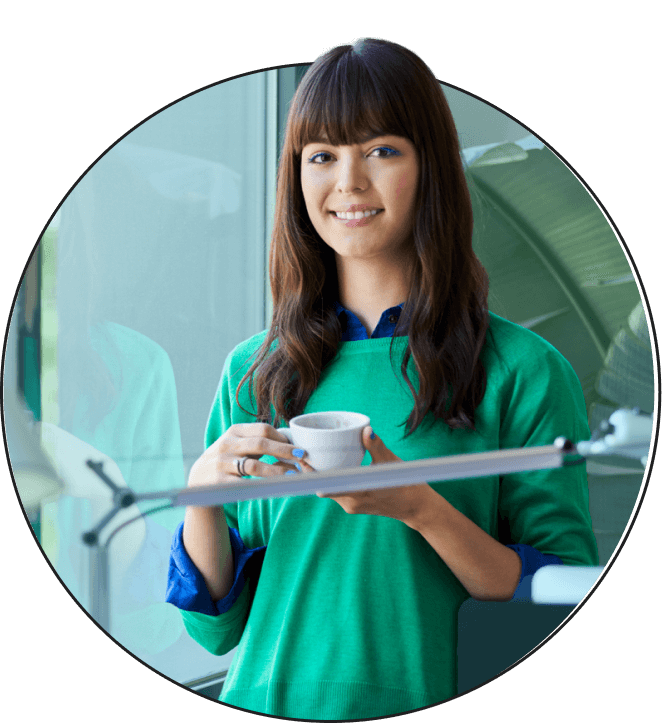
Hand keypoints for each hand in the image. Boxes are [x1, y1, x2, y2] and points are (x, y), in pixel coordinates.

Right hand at [187, 423, 303, 488]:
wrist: (199, 479)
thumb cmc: (228, 459)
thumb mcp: (238, 444)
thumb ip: (259, 440)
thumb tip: (291, 442)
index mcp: (235, 431)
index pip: (263, 429)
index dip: (283, 437)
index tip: (298, 445)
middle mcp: (227, 444)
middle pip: (260, 444)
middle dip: (284, 450)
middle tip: (301, 456)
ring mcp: (222, 462)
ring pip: (254, 466)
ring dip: (276, 470)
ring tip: (292, 475)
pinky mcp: (220, 481)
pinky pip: (245, 484)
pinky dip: (262, 485)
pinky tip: (275, 487)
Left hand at [310, 426, 433, 524]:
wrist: (416, 507)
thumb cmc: (406, 484)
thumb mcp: (391, 463)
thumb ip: (376, 446)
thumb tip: (366, 429)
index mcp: (358, 492)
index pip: (326, 486)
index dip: (311, 476)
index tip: (302, 461)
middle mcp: (351, 503)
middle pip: (324, 487)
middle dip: (314, 473)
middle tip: (305, 454)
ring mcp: (352, 506)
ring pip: (330, 490)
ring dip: (323, 477)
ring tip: (313, 459)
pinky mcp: (355, 506)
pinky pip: (338, 492)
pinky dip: (333, 481)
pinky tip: (331, 468)